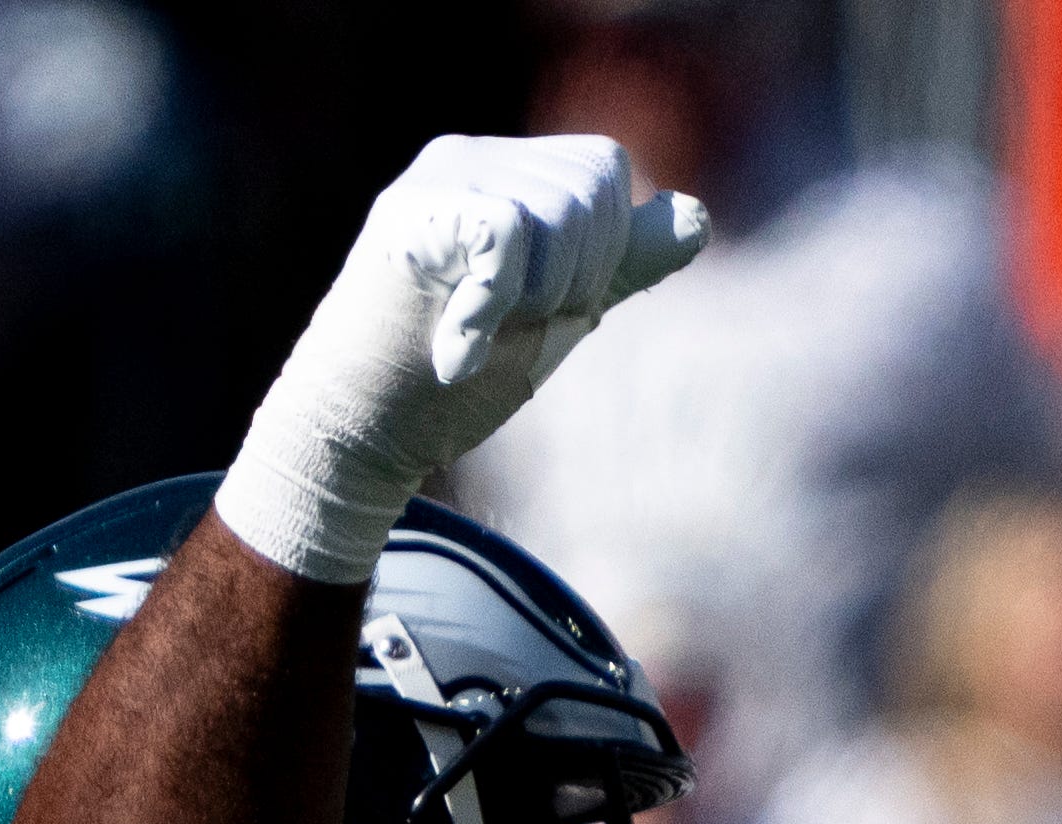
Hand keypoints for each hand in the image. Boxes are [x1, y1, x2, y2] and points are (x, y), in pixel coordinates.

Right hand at [218, 135, 705, 584]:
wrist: (364, 428)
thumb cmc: (459, 377)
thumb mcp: (557, 312)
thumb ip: (621, 265)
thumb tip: (697, 216)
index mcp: (505, 172)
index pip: (605, 169)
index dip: (603, 250)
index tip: (543, 306)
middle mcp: (469, 157)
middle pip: (593, 186)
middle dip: (577, 275)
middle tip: (508, 323)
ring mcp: (436, 178)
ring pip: (559, 211)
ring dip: (538, 296)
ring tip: (481, 329)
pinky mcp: (412, 210)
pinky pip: (508, 234)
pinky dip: (495, 307)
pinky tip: (457, 345)